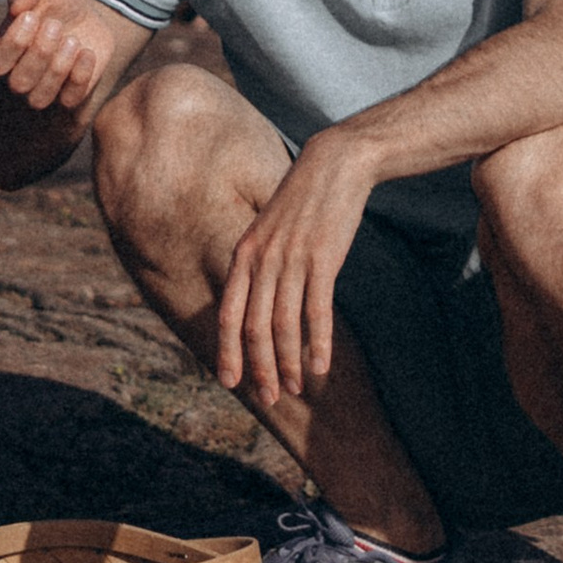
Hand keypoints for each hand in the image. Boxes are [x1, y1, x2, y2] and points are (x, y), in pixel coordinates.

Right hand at [0, 0, 120, 114]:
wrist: (87, 11)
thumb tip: (17, 5)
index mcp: (3, 52)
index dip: (13, 43)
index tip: (31, 16)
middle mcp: (20, 75)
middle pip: (19, 83)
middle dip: (39, 54)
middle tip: (55, 24)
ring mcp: (45, 88)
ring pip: (40, 98)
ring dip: (57, 70)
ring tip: (72, 39)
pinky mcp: (71, 92)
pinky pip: (70, 100)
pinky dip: (79, 78)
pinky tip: (87, 52)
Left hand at [215, 128, 376, 404]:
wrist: (335, 163)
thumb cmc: (304, 200)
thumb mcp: (270, 228)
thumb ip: (259, 261)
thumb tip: (255, 299)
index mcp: (244, 253)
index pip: (227, 313)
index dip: (227, 352)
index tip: (229, 383)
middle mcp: (262, 259)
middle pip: (253, 327)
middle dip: (259, 368)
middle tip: (266, 399)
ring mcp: (291, 259)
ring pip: (283, 325)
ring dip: (287, 362)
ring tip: (293, 389)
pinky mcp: (322, 259)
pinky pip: (316, 311)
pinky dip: (317, 343)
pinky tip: (320, 367)